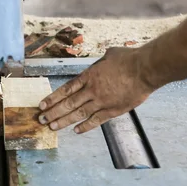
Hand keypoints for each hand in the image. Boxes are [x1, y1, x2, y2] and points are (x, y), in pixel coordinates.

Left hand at [38, 47, 155, 133]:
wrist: (144, 69)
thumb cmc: (129, 59)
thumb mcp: (110, 55)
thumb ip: (102, 61)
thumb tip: (104, 59)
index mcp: (89, 76)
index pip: (66, 89)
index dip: (53, 98)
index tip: (42, 105)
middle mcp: (92, 90)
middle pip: (68, 104)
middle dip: (53, 112)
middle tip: (42, 119)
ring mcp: (101, 102)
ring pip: (78, 114)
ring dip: (64, 121)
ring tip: (52, 126)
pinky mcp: (113, 110)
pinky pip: (96, 121)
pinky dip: (85, 126)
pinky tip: (76, 130)